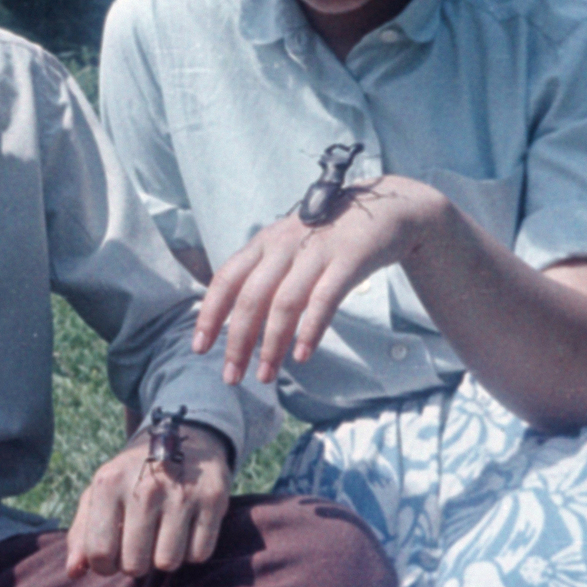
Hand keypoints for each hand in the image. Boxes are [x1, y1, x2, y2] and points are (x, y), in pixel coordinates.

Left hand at [65, 419, 232, 577]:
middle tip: (141, 542)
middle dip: (136, 562)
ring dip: (165, 556)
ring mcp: (181, 493)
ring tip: (163, 533)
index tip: (113, 555)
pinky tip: (186, 527)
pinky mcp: (212, 499)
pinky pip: (199, 555)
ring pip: (168, 563)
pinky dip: (192, 550)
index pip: (100, 554)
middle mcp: (144, 487)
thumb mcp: (102, 493)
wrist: (183, 437)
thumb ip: (82, 533)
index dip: (104, 566)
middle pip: (135, 565)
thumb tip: (73, 572)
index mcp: (108, 484)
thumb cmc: (134, 476)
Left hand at [194, 177, 437, 384]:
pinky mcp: (349, 259)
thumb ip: (265, 276)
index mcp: (264, 243)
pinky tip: (302, 355)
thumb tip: (238, 322)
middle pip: (251, 297)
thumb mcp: (289, 247)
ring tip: (265, 375)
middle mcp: (284, 244)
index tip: (199, 347)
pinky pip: (325, 298)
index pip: (227, 278)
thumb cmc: (330, 237)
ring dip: (272, 343)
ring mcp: (317, 250)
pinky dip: (310, 328)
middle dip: (238, 341)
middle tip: (232, 377)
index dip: (211, 313)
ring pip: (285, 302)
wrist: (387, 209)